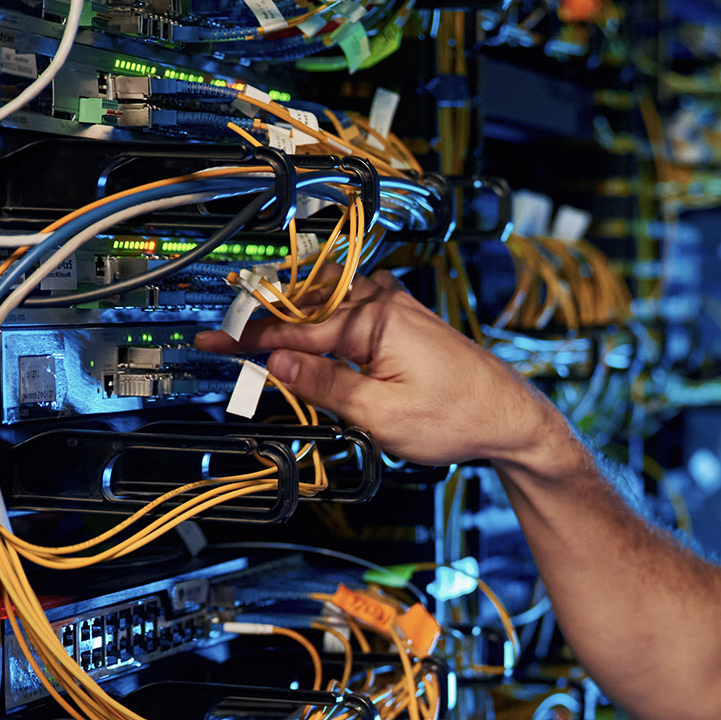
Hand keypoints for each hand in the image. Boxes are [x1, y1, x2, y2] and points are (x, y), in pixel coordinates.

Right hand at [194, 271, 568, 469]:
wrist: (509, 417)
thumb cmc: (458, 417)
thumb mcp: (381, 414)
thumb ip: (325, 386)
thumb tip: (278, 366)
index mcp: (374, 320)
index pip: (293, 329)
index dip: (246, 340)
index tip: (211, 343)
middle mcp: (384, 302)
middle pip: (305, 306)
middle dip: (264, 325)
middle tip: (226, 344)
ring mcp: (395, 307)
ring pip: (325, 306)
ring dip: (292, 324)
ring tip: (258, 345)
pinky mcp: (401, 320)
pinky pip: (348, 313)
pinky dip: (321, 327)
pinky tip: (308, 345)